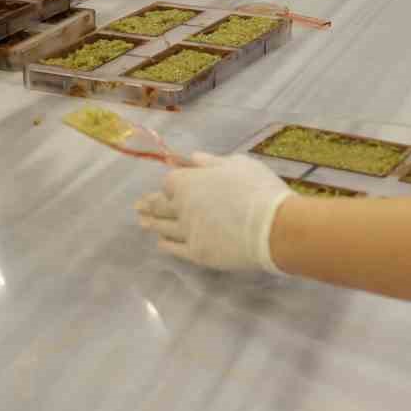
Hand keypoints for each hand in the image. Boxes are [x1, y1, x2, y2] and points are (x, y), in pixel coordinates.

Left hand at [135, 152, 292, 272]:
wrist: (273, 226)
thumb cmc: (258, 188)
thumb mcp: (238, 164)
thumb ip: (211, 162)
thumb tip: (192, 158)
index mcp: (189, 182)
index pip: (169, 182)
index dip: (170, 184)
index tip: (167, 187)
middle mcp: (181, 207)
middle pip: (160, 205)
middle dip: (148, 204)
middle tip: (138, 207)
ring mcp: (187, 231)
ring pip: (163, 227)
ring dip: (151, 223)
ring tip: (142, 223)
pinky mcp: (196, 253)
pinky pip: (175, 248)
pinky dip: (166, 244)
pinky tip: (161, 242)